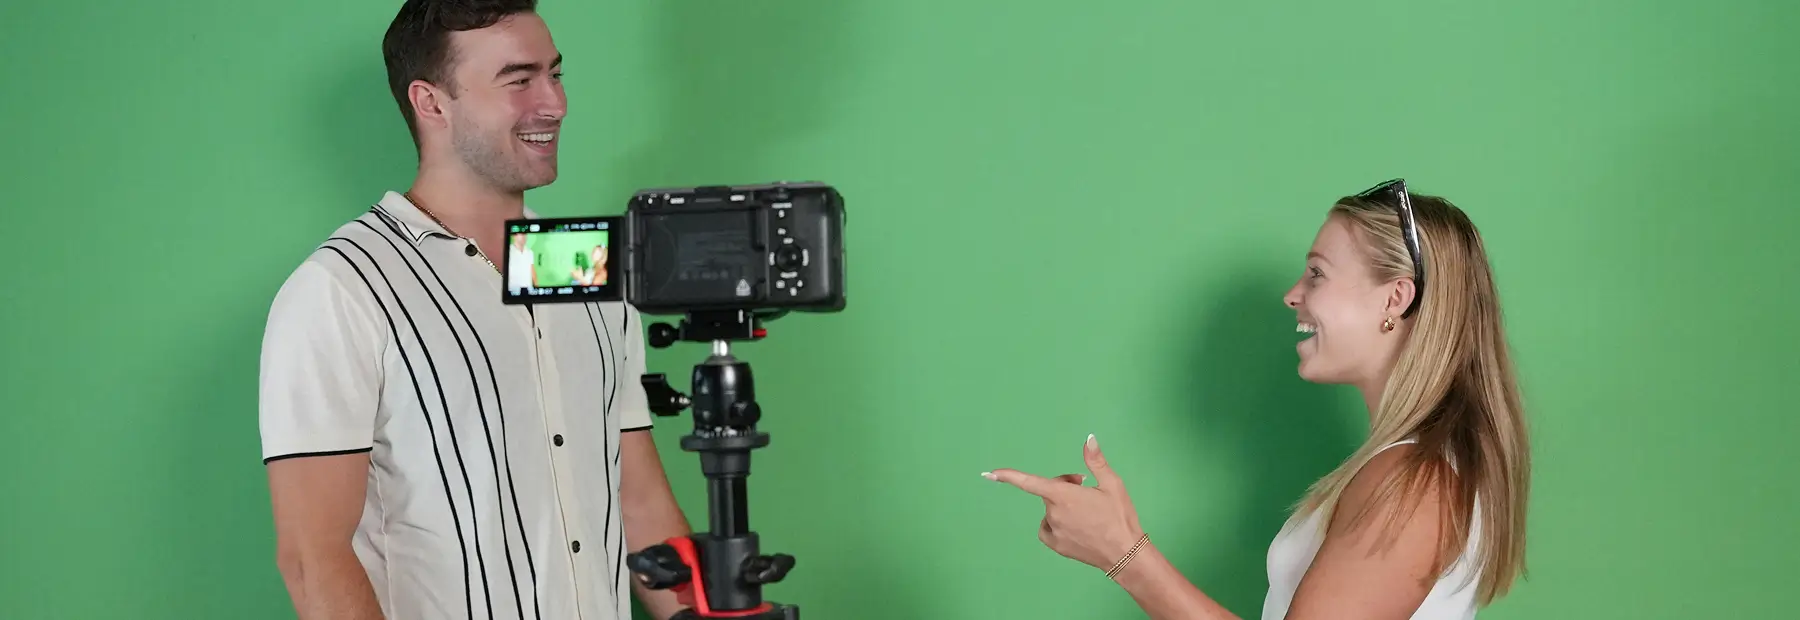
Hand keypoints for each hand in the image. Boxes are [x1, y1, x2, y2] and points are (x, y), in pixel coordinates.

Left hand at [984, 434, 1145, 570]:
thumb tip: (1089, 438)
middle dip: (1064, 487)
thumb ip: (1096, 461)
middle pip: (1050, 492)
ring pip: (1051, 510)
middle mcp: (1053, 513)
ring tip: (1086, 510)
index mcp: (1063, 496)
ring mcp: (1054, 531)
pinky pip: (1048, 528)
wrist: (1126, 554)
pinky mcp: (1057, 546)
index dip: (1008, 476)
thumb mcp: (1112, 484)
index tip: (989, 473)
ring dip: (1062, 506)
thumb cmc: (1120, 517)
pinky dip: (1056, 523)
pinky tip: (1075, 525)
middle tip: (1086, 488)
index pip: (1029, 482)